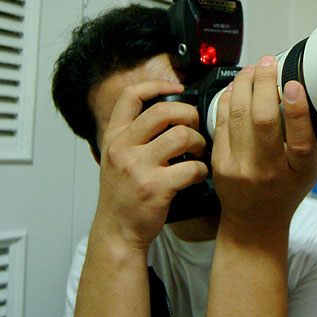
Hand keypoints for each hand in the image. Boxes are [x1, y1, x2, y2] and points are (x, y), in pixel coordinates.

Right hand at [94, 80, 208, 249]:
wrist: (117, 232)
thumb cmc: (124, 196)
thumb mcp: (117, 159)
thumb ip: (135, 136)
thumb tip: (169, 113)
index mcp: (114, 137)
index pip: (131, 96)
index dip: (157, 85)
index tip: (178, 88)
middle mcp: (123, 148)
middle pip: (164, 110)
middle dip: (189, 115)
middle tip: (195, 128)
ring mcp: (138, 168)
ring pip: (182, 136)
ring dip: (199, 142)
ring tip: (198, 152)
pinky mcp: (155, 188)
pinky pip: (192, 168)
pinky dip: (202, 170)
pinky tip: (199, 175)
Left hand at [211, 55, 316, 229]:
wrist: (254, 222)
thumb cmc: (287, 193)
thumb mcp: (314, 171)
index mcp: (298, 172)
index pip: (300, 140)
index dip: (297, 109)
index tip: (295, 84)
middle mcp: (268, 170)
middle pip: (263, 120)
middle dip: (264, 83)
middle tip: (269, 63)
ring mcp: (240, 166)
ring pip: (238, 115)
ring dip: (244, 84)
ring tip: (252, 69)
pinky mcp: (220, 162)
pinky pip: (221, 121)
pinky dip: (228, 98)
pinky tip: (236, 86)